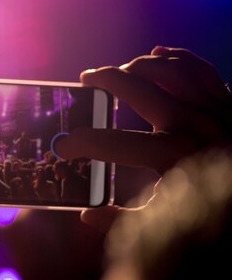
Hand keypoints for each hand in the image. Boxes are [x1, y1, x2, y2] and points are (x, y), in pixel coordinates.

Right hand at [55, 46, 231, 231]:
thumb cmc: (218, 217)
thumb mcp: (170, 227)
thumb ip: (123, 221)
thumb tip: (86, 215)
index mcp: (172, 156)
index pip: (110, 143)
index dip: (79, 142)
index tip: (63, 146)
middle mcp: (193, 125)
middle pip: (136, 86)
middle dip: (105, 79)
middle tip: (86, 79)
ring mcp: (215, 109)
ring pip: (168, 68)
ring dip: (138, 64)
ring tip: (119, 69)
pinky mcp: (231, 103)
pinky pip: (200, 68)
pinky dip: (176, 56)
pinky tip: (158, 52)